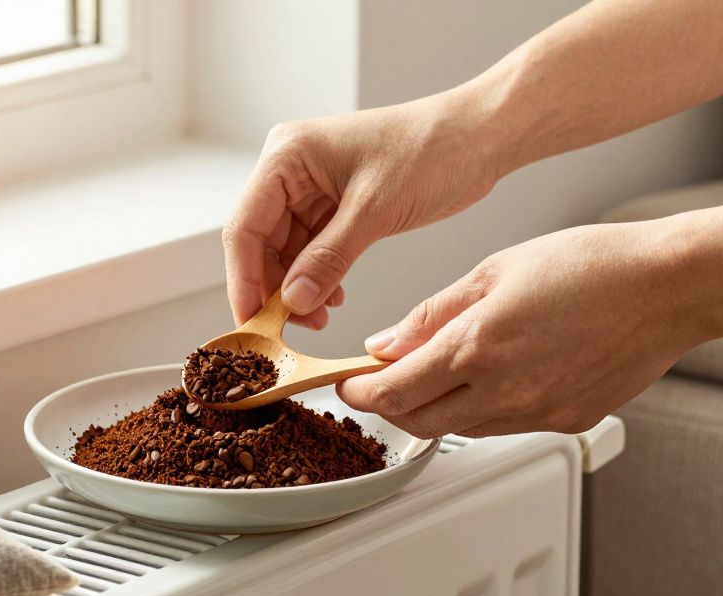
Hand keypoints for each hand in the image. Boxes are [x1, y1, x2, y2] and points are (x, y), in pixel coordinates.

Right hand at [222, 93, 501, 327]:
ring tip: (318, 319)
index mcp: (286, 155)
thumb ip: (328, 258)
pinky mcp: (332, 203)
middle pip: (259, 243)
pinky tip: (333, 299)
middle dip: (273, 290)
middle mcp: (289, 168)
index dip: (243, 281)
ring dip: (297, 289)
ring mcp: (309, 186)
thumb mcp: (376, 210)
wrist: (478, 136)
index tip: (253, 325)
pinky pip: (310, 249)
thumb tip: (292, 302)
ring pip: (284, 251)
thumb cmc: (432, 150)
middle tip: (290, 331)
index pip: (245, 227)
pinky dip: (317, 277)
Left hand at [337, 221, 707, 437]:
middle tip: (381, 382)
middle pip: (419, 422)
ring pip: (461, 428)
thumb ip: (431, 314)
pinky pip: (504, 426)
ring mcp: (537, 413)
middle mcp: (505, 392)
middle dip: (390, 406)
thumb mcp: (493, 271)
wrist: (668, 287)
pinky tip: (493, 377)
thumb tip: (385, 344)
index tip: (348, 382)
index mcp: (477, 347)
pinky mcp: (565, 422)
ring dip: (436, 408)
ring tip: (438, 371)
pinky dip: (482, 408)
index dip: (360, 391)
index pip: (393, 392)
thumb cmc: (591, 265)